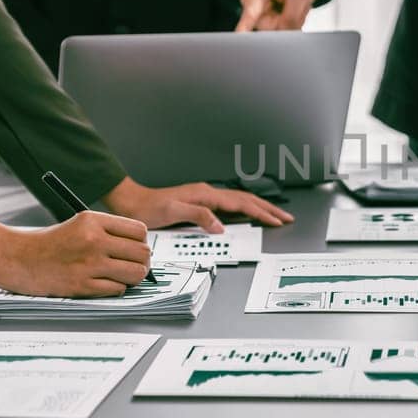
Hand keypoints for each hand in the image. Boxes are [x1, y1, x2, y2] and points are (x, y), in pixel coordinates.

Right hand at [0, 214, 151, 296]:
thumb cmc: (52, 243)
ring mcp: (88, 264)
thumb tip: (142, 250)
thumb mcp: (80, 225)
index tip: (135, 248)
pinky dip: (116, 288)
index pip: (139, 231)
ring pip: (135, 273)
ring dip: (132, 277)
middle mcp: (93, 240)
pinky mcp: (82, 285)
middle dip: (142, 261)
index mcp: (92, 220)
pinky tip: (105, 283)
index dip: (141, 242)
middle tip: (133, 265)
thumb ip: (109, 232)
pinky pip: (118, 289)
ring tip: (122, 276)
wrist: (18, 258)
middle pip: (142, 253)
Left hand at [101, 177, 293, 232]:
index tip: (278, 221)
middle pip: (246, 199)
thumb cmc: (148, 208)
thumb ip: (199, 216)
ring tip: (275, 215)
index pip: (241, 203)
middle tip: (287, 218)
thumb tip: (221, 225)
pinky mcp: (200, 201)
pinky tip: (248, 212)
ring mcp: (205, 196)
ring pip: (240, 200)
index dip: (261, 213)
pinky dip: (245, 208)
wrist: (131, 202)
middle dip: (268, 208)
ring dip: (259, 207)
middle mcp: (208, 192)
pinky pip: (230, 204)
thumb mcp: (172, 212)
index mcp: (205, 195)